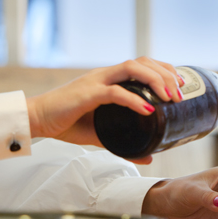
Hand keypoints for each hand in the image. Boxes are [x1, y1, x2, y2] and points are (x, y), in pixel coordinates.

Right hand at [26, 57, 182, 146]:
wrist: (37, 120)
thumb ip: (124, 144)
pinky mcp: (87, 93)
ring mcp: (96, 81)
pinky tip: (146, 108)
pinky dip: (133, 99)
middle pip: (142, 61)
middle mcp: (104, 75)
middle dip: (165, 74)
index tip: (180, 84)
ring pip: (132, 68)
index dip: (164, 69)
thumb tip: (148, 157)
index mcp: (108, 79)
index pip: (142, 64)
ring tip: (169, 97)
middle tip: (179, 94)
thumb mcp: (101, 134)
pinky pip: (114, 91)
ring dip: (155, 80)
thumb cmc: (65, 122)